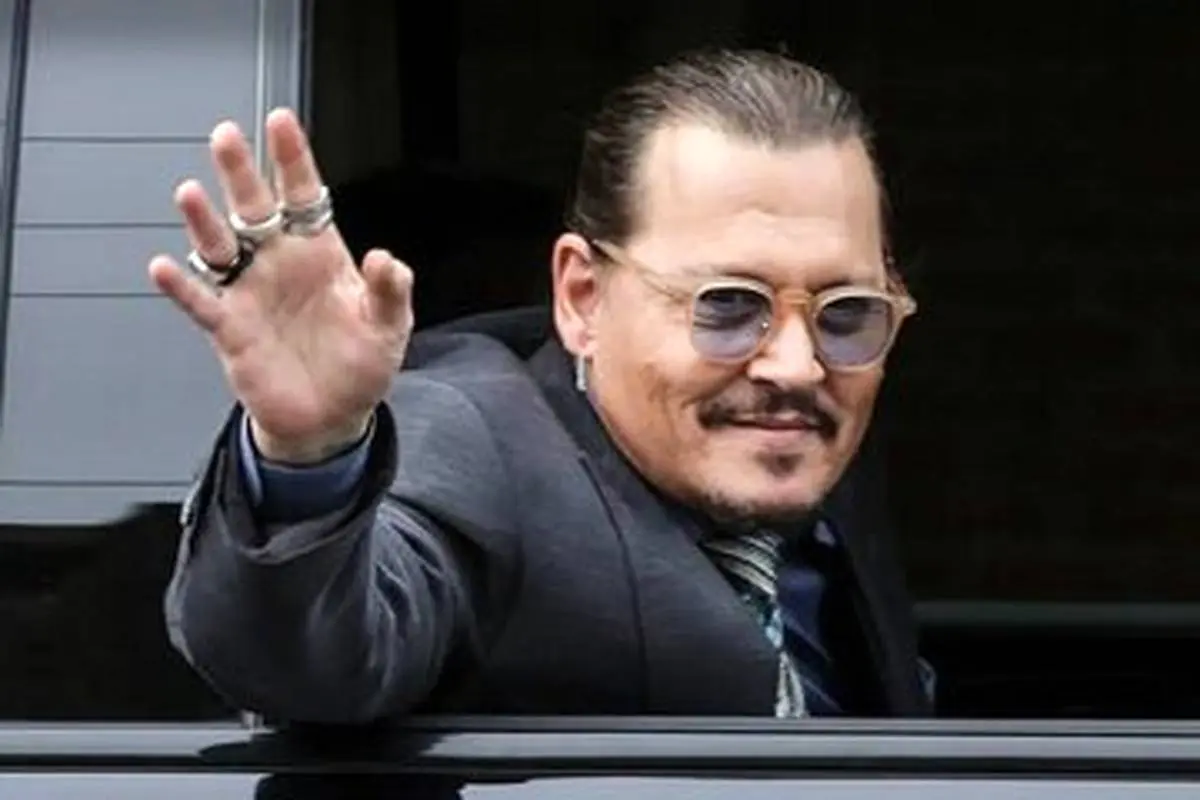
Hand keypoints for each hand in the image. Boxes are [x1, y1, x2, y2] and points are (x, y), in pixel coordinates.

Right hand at [148, 109, 412, 462]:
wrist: (333, 417)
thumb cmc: (361, 365)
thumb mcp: (389, 326)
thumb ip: (390, 290)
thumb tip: (386, 258)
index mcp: (320, 253)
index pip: (304, 196)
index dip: (292, 159)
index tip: (281, 121)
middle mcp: (279, 264)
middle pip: (254, 209)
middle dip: (240, 173)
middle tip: (225, 136)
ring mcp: (251, 293)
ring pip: (220, 247)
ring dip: (203, 222)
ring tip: (189, 194)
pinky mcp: (230, 329)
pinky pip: (201, 302)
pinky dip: (181, 286)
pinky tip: (163, 267)